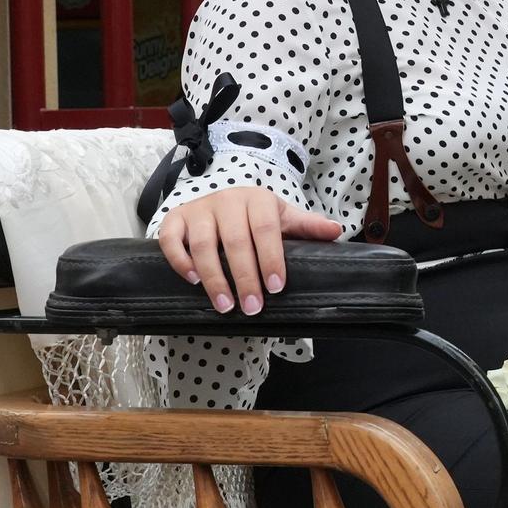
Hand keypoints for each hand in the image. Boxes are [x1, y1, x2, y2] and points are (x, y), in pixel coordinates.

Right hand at [157, 188, 343, 314]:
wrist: (221, 200)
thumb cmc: (256, 215)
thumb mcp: (283, 218)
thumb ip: (308, 227)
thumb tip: (337, 231)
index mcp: (258, 199)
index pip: (266, 230)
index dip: (271, 259)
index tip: (276, 287)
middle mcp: (227, 200)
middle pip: (235, 241)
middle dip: (245, 277)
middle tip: (252, 308)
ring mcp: (199, 209)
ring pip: (203, 245)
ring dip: (214, 278)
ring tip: (226, 305)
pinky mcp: (175, 218)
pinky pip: (171, 240)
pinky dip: (180, 261)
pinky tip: (193, 280)